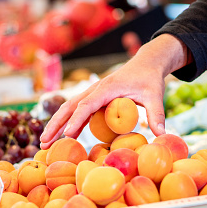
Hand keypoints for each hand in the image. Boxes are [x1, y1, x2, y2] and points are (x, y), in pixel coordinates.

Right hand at [39, 61, 166, 148]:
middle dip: (55, 124)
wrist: (146, 64)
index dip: (76, 120)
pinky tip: (62, 137)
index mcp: (107, 88)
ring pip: (69, 109)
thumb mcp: (155, 95)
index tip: (67, 135)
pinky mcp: (95, 99)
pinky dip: (68, 123)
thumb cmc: (149, 79)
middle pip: (69, 106)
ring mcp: (93, 94)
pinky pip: (77, 111)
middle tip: (43, 142)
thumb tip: (163, 135)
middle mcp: (95, 90)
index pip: (86, 105)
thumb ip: (157, 114)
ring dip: (56, 125)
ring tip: (44, 143)